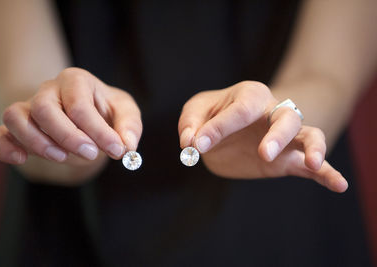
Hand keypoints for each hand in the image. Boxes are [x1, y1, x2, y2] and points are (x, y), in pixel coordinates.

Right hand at [0, 67, 141, 180]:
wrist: (87, 120)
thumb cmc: (107, 113)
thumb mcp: (126, 113)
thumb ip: (129, 127)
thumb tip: (128, 146)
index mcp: (76, 80)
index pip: (80, 105)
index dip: (99, 131)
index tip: (118, 150)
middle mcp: (49, 90)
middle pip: (44, 108)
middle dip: (68, 136)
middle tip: (91, 154)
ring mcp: (29, 108)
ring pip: (15, 117)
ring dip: (37, 142)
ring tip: (62, 157)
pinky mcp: (17, 129)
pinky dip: (3, 147)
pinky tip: (20, 159)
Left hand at [178, 81, 347, 192]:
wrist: (225, 133)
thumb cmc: (211, 116)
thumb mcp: (195, 112)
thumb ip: (191, 124)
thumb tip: (191, 143)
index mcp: (248, 96)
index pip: (240, 110)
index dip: (219, 128)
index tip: (196, 145)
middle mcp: (272, 113)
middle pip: (286, 117)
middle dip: (278, 135)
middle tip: (264, 153)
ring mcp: (283, 138)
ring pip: (308, 136)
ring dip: (312, 148)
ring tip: (310, 163)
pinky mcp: (286, 161)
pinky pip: (311, 167)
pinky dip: (326, 174)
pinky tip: (339, 185)